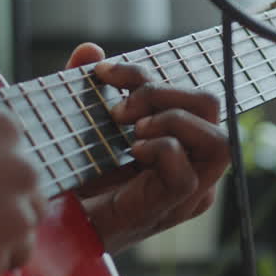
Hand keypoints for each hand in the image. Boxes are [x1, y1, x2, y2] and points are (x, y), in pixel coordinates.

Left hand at [67, 43, 227, 252]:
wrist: (58, 224)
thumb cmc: (78, 177)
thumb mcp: (82, 123)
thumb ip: (89, 88)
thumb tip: (90, 50)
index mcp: (180, 136)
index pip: (185, 89)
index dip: (144, 72)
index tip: (103, 73)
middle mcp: (194, 161)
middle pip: (211, 105)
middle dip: (162, 92)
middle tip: (118, 109)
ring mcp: (189, 188)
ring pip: (216, 140)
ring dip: (172, 122)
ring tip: (131, 129)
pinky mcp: (172, 207)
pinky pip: (186, 173)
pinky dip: (161, 151)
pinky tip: (132, 152)